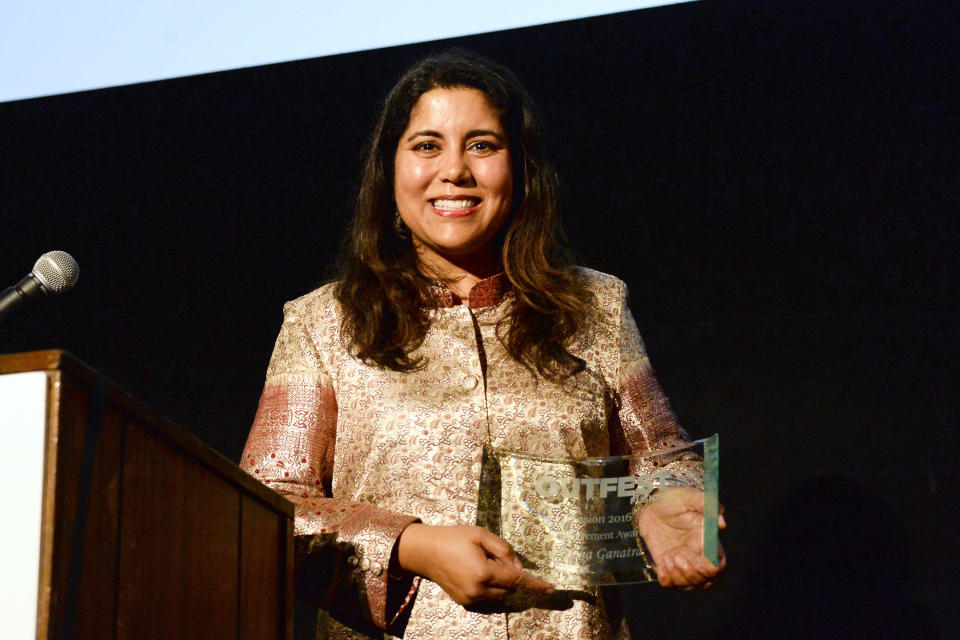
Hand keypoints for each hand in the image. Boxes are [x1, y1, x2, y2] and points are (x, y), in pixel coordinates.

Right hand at [396, 524, 553, 605]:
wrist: (425, 552)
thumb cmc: (453, 538)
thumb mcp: (480, 534)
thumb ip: (503, 550)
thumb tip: (518, 566)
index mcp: (484, 573)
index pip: (516, 580)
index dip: (534, 584)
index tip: (550, 588)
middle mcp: (478, 591)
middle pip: (509, 589)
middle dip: (512, 576)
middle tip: (496, 558)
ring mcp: (471, 599)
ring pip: (499, 595)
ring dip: (501, 583)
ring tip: (484, 563)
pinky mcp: (464, 602)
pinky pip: (487, 598)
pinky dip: (491, 588)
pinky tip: (479, 572)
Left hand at [634, 487, 727, 590]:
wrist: (650, 503)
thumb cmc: (673, 498)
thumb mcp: (689, 496)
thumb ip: (708, 504)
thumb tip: (722, 523)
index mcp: (707, 542)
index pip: (719, 566)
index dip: (712, 570)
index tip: (700, 564)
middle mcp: (698, 555)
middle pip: (706, 581)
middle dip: (692, 575)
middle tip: (677, 557)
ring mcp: (683, 562)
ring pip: (689, 586)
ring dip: (678, 577)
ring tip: (667, 559)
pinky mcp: (667, 565)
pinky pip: (671, 585)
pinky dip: (666, 580)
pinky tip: (660, 565)